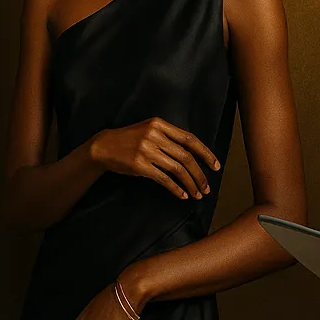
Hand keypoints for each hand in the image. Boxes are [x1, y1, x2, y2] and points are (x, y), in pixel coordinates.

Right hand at [89, 117, 218, 199]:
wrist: (103, 147)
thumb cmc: (129, 139)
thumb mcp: (148, 129)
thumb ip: (168, 137)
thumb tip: (193, 155)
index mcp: (159, 124)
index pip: (189, 139)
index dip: (205, 153)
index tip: (216, 166)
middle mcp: (154, 135)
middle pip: (186, 157)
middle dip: (200, 174)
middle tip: (206, 187)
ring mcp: (146, 150)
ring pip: (177, 169)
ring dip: (190, 183)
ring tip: (197, 194)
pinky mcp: (140, 165)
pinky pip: (164, 179)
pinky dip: (175, 188)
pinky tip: (182, 194)